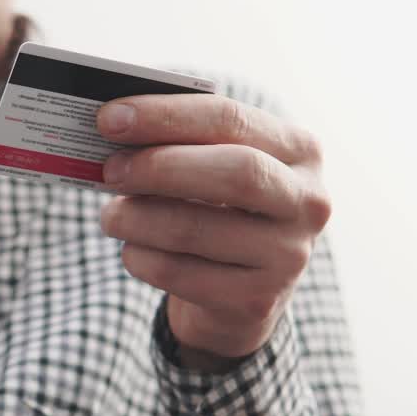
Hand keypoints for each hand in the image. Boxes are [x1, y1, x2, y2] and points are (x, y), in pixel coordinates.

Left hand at [95, 94, 330, 368]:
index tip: (109, 118)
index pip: (229, 118)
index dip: (164, 115)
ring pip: (195, 229)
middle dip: (158, 167)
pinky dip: (141, 258)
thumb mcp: (213, 168)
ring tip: (111, 216)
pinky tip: (131, 250)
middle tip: (109, 169)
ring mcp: (288, 256)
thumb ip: (179, 143)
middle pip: (232, 173)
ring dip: (136, 218)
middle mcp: (307, 202)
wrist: (243, 294)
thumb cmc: (219, 211)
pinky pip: (180, 274)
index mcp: (299, 150)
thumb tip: (113, 127)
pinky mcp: (255, 300)